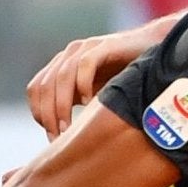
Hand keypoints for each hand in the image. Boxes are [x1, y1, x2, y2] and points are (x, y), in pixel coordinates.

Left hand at [26, 27, 150, 136]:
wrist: (152, 48)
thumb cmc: (124, 75)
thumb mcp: (94, 92)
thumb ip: (78, 105)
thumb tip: (64, 140)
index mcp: (61, 67)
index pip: (35, 89)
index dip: (39, 113)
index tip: (52, 137)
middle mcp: (68, 56)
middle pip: (44, 86)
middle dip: (48, 115)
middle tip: (58, 138)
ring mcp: (85, 49)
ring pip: (61, 77)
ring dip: (61, 105)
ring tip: (68, 127)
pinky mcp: (104, 46)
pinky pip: (86, 64)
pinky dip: (83, 84)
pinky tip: (89, 102)